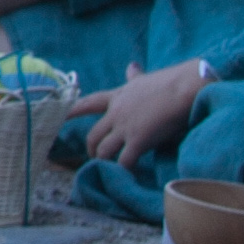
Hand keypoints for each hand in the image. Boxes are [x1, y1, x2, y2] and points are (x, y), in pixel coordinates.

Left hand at [64, 58, 207, 167]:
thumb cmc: (170, 82)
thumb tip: (132, 66)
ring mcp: (125, 127)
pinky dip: (123, 171)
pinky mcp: (138, 140)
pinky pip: (124, 161)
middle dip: (92, 148)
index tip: (60, 117)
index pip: (88, 103)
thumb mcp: (145, 78)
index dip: (72, 111)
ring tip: (109, 171)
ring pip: (104, 150)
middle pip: (93, 134)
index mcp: (117, 96)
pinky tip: (127, 177)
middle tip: (95, 157)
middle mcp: (116, 112)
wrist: (184, 87)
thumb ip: (134, 77)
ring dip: (104, 162)